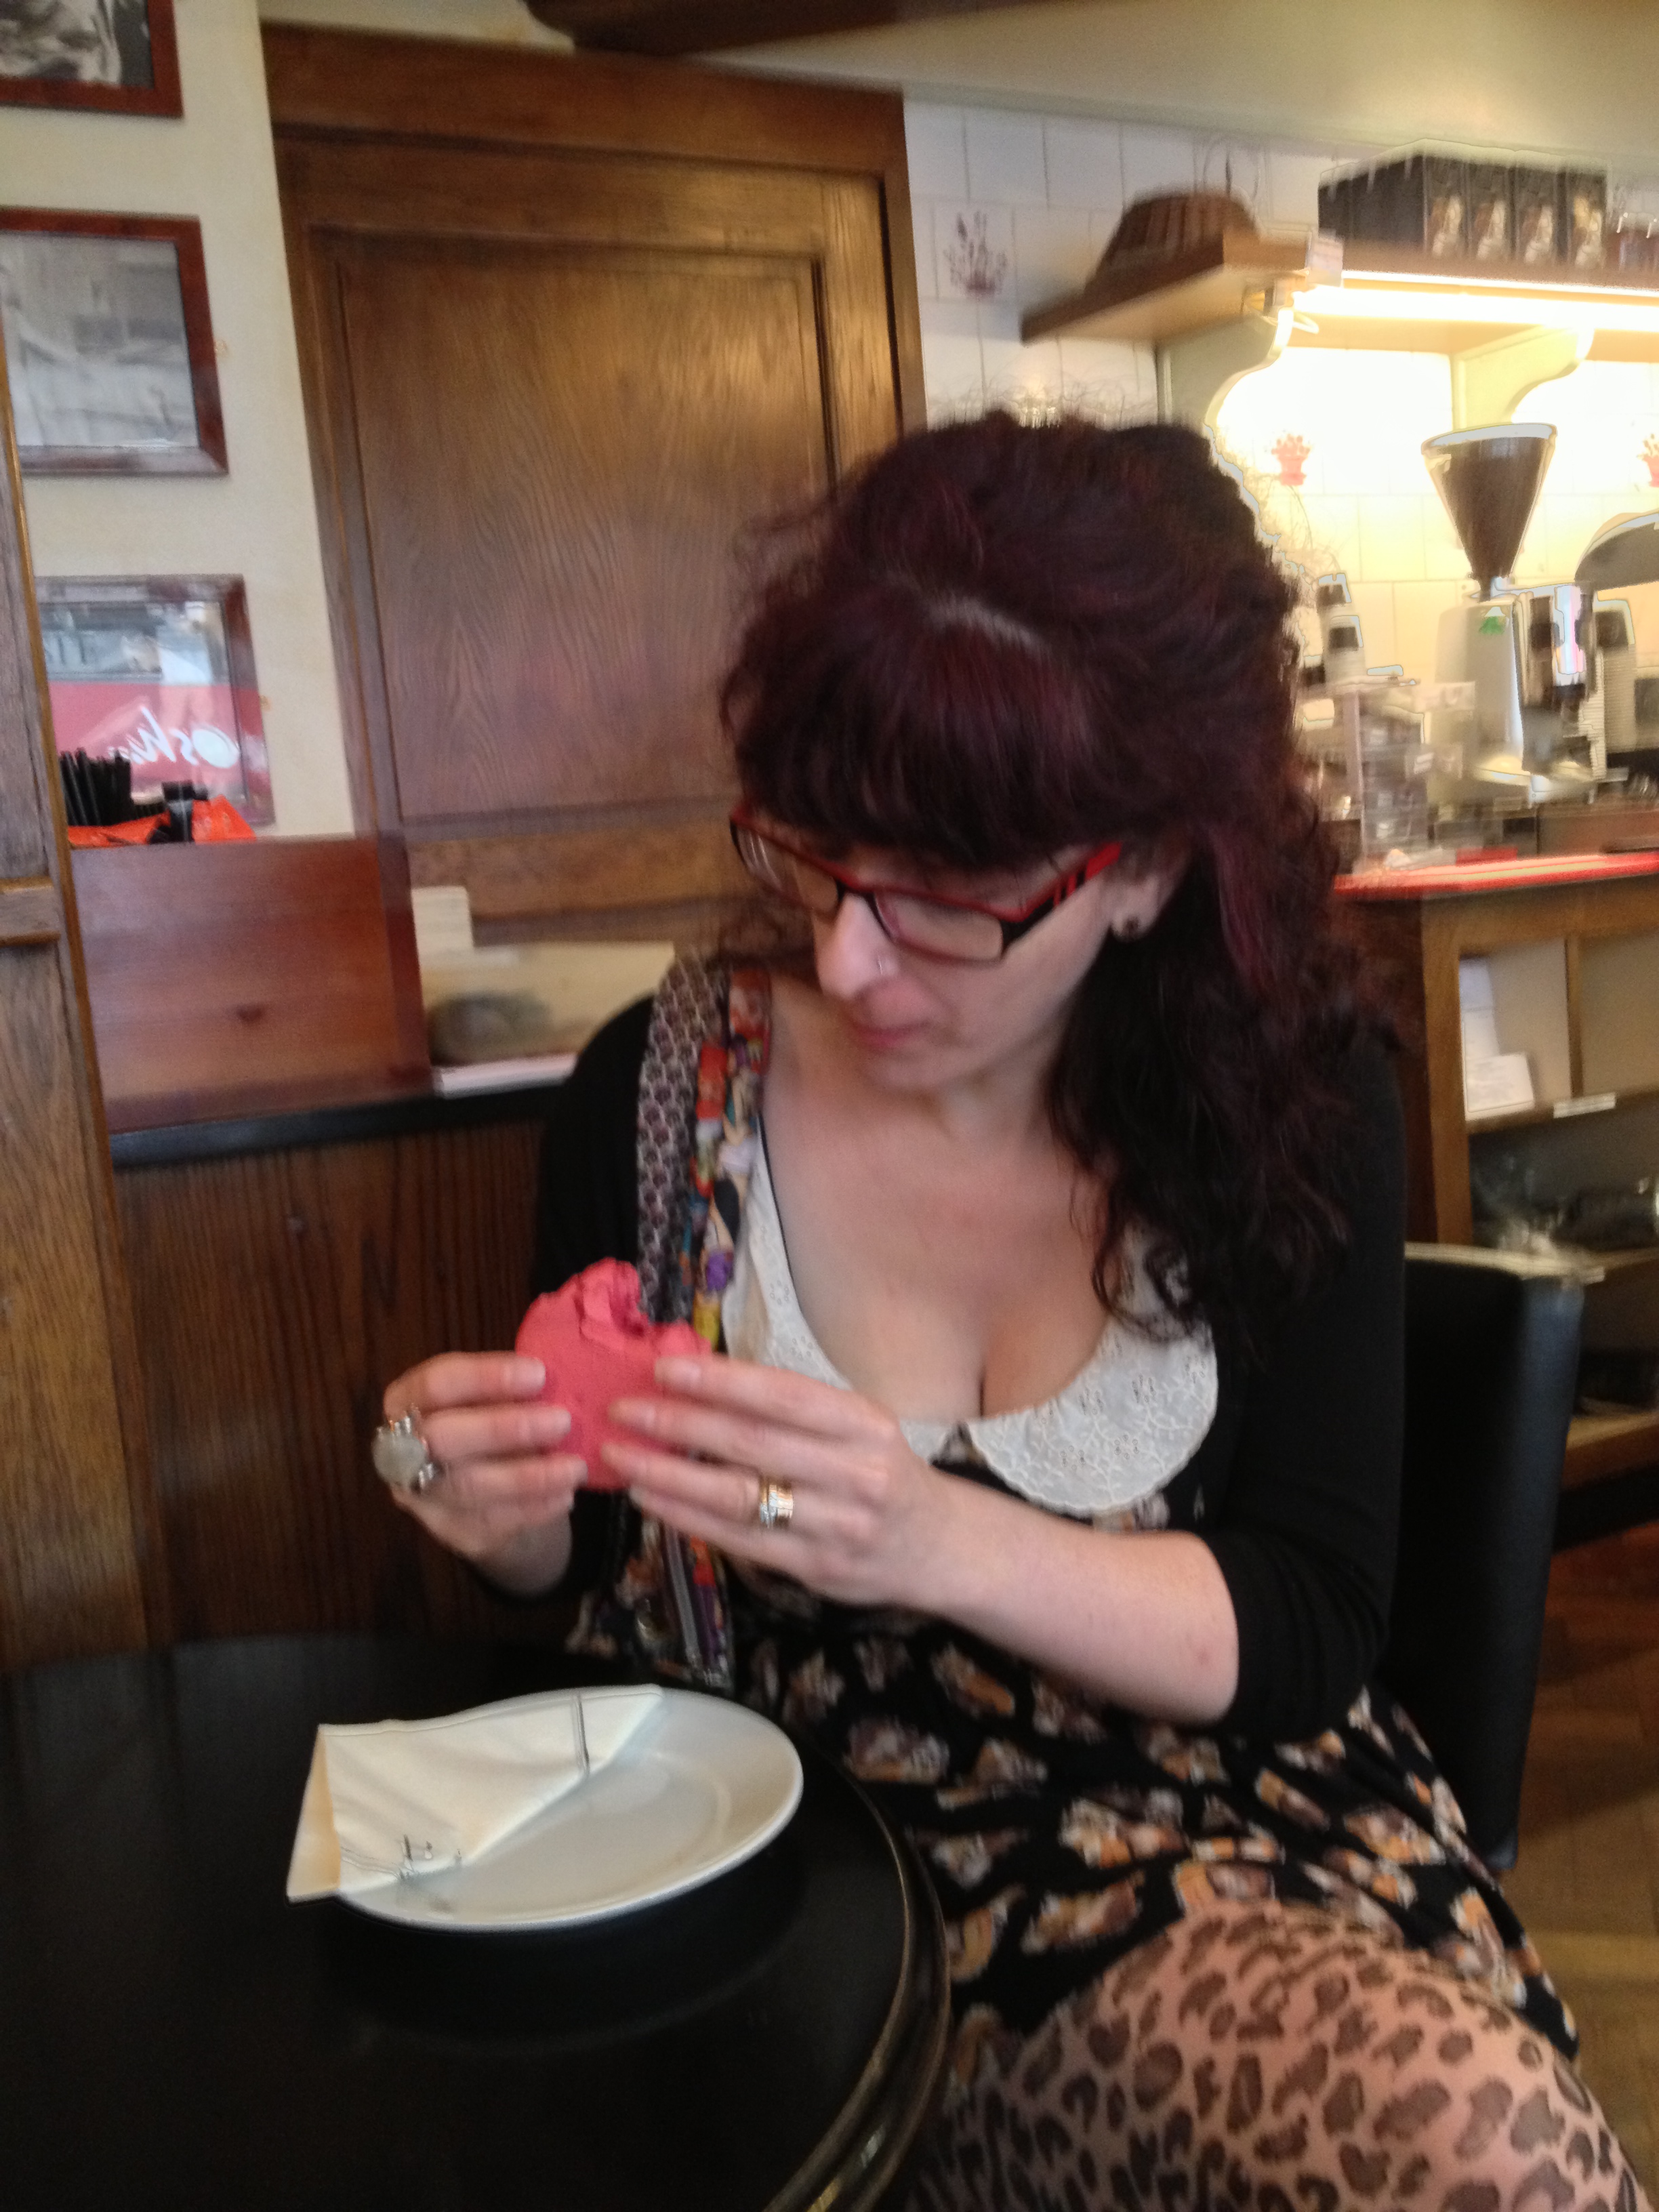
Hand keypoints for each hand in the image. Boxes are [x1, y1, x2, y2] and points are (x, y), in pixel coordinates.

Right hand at [381, 1353, 584, 1593]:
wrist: (488, 1490)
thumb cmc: (491, 1422)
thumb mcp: (493, 1396)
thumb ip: (511, 1386)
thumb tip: (559, 1376)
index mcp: (406, 1401)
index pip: (436, 1383)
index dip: (485, 1377)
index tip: (539, 1373)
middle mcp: (402, 1449)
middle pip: (443, 1438)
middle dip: (505, 1428)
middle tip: (562, 1421)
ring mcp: (424, 1496)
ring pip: (469, 1486)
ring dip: (528, 1476)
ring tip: (574, 1466)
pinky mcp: (453, 1532)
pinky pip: (493, 1521)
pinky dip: (535, 1507)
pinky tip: (564, 1494)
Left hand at [602, 1356, 947, 1608]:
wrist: (939, 1545)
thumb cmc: (883, 1472)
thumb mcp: (859, 1426)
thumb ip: (794, 1409)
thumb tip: (704, 1380)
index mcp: (863, 1423)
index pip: (782, 1396)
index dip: (720, 1381)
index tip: (665, 1369)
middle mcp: (854, 1472)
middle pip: (753, 1444)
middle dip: (680, 1423)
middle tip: (624, 1410)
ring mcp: (836, 1525)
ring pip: (739, 1497)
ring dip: (671, 1476)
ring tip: (624, 1458)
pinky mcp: (816, 1569)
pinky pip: (740, 1541)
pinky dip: (689, 1519)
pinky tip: (653, 1500)